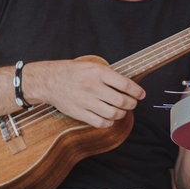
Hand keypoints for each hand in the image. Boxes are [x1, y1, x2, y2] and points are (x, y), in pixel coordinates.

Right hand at [24, 57, 143, 128]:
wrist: (48, 80)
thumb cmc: (71, 72)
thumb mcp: (91, 66)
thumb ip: (108, 75)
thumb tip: (129, 85)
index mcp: (98, 72)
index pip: (125, 84)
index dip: (137, 91)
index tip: (141, 94)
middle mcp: (93, 86)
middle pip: (122, 101)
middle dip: (132, 104)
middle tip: (132, 103)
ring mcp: (86, 101)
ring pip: (114, 113)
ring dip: (122, 114)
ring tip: (121, 110)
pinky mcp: (79, 112)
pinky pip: (101, 122)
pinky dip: (109, 122)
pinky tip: (109, 117)